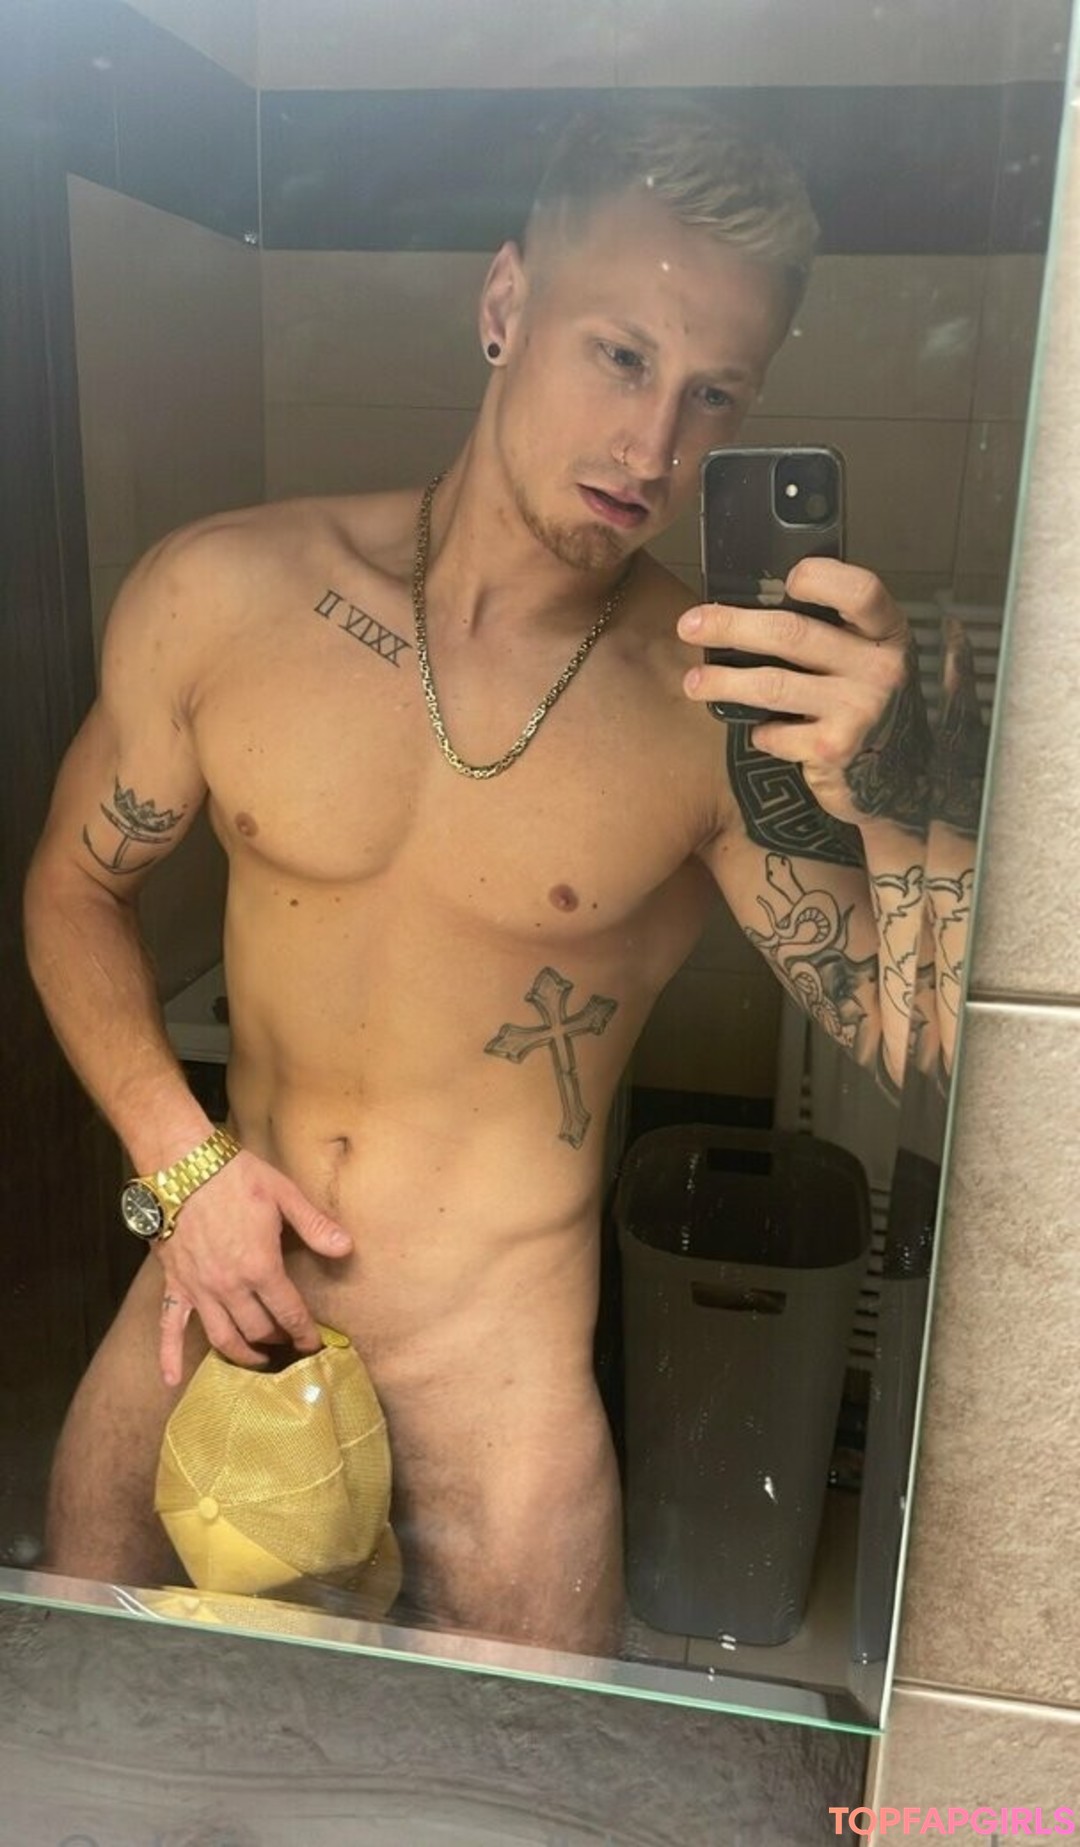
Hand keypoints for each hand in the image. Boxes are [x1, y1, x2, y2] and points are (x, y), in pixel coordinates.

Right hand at [153, 1150, 351, 1386]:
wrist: (181, 1165)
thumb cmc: (235, 1176)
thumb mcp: (284, 1194)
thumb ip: (315, 1225)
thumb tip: (346, 1248)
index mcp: (261, 1267)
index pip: (289, 1313)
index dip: (305, 1333)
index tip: (314, 1346)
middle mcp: (230, 1287)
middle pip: (258, 1330)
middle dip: (278, 1341)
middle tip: (288, 1346)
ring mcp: (199, 1290)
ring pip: (222, 1337)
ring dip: (242, 1355)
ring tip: (257, 1361)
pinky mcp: (174, 1285)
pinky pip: (168, 1327)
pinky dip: (169, 1356)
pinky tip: (171, 1380)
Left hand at [679, 559, 929, 833]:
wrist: (898, 775)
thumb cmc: (866, 700)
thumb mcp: (866, 655)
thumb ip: (831, 629)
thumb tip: (749, 606)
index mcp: (886, 632)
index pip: (861, 591)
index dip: (821, 578)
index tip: (786, 580)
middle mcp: (879, 668)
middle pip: (793, 633)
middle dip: (731, 626)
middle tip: (689, 625)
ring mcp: (859, 710)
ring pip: (772, 684)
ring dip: (723, 682)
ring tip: (693, 682)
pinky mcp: (835, 749)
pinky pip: (776, 734)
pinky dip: (760, 733)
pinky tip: (759, 732)